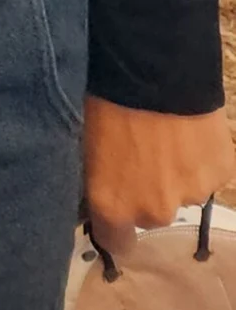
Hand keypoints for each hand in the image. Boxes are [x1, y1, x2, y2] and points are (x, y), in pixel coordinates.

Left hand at [83, 94, 234, 260]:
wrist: (154, 68)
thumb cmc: (107, 99)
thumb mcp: (88, 143)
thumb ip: (100, 178)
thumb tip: (104, 187)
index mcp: (113, 205)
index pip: (115, 241)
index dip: (116, 228)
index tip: (116, 215)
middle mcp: (154, 210)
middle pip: (151, 214)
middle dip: (147, 192)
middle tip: (142, 156)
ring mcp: (191, 195)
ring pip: (183, 193)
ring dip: (176, 174)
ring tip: (167, 138)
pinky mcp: (221, 174)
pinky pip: (209, 174)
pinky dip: (201, 160)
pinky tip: (190, 132)